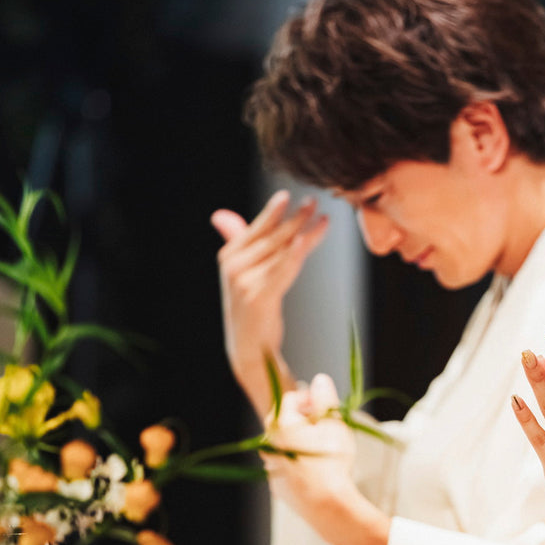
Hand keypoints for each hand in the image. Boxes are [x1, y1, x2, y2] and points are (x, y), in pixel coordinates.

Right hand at [212, 191, 328, 420]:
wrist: (250, 348)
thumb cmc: (252, 307)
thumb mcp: (243, 272)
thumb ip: (238, 241)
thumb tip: (220, 215)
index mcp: (229, 256)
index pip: (257, 228)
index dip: (274, 211)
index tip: (290, 196)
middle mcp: (234, 266)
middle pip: (272, 236)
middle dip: (295, 218)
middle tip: (314, 202)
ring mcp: (245, 282)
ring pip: (282, 252)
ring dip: (305, 234)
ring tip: (324, 219)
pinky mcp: (259, 297)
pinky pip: (282, 271)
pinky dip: (295, 255)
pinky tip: (305, 241)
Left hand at [263, 374, 390, 544]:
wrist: (328, 506)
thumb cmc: (331, 460)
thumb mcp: (333, 423)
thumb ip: (325, 398)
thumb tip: (320, 379)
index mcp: (279, 425)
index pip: (290, 399)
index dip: (310, 397)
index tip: (326, 405)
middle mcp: (267, 444)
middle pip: (284, 422)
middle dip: (305, 419)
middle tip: (326, 425)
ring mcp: (269, 466)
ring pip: (284, 445)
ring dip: (301, 440)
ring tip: (325, 447)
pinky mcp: (276, 485)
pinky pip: (286, 465)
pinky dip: (298, 461)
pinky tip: (318, 467)